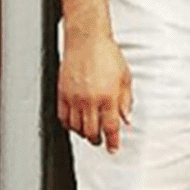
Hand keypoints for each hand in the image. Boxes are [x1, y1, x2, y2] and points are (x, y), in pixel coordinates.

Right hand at [58, 31, 132, 150]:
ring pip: (76, 128)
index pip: (111, 127)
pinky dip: (70, 125)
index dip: (113, 141)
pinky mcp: (62, 94)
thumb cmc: (107, 54)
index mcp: (108, 96)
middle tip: (102, 141)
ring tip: (90, 132)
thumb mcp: (125, 76)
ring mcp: (74, 98)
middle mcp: (90, 100)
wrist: (87, 40)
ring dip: (84, 133)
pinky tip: (76, 124)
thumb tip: (127, 119)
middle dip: (98, 140)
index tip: (114, 149)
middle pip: (92, 131)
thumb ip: (126, 100)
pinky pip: (63, 118)